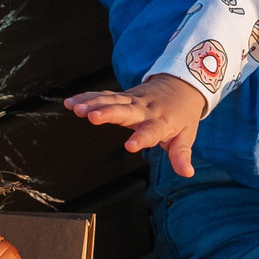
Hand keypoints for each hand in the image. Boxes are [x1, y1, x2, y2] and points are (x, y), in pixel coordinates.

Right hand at [64, 74, 208, 177]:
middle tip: (91, 117)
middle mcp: (144, 109)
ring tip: (76, 108)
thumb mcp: (186, 135)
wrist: (181, 84)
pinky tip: (70, 103)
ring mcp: (132, 100)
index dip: (142, 138)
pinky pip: (103, 96)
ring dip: (92, 103)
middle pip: (125, 111)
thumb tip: (187, 173)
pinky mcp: (122, 96)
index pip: (151, 131)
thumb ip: (181, 155)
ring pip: (111, 101)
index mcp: (161, 121)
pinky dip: (87, 98)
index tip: (130, 146)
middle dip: (108, 113)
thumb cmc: (182, 115)